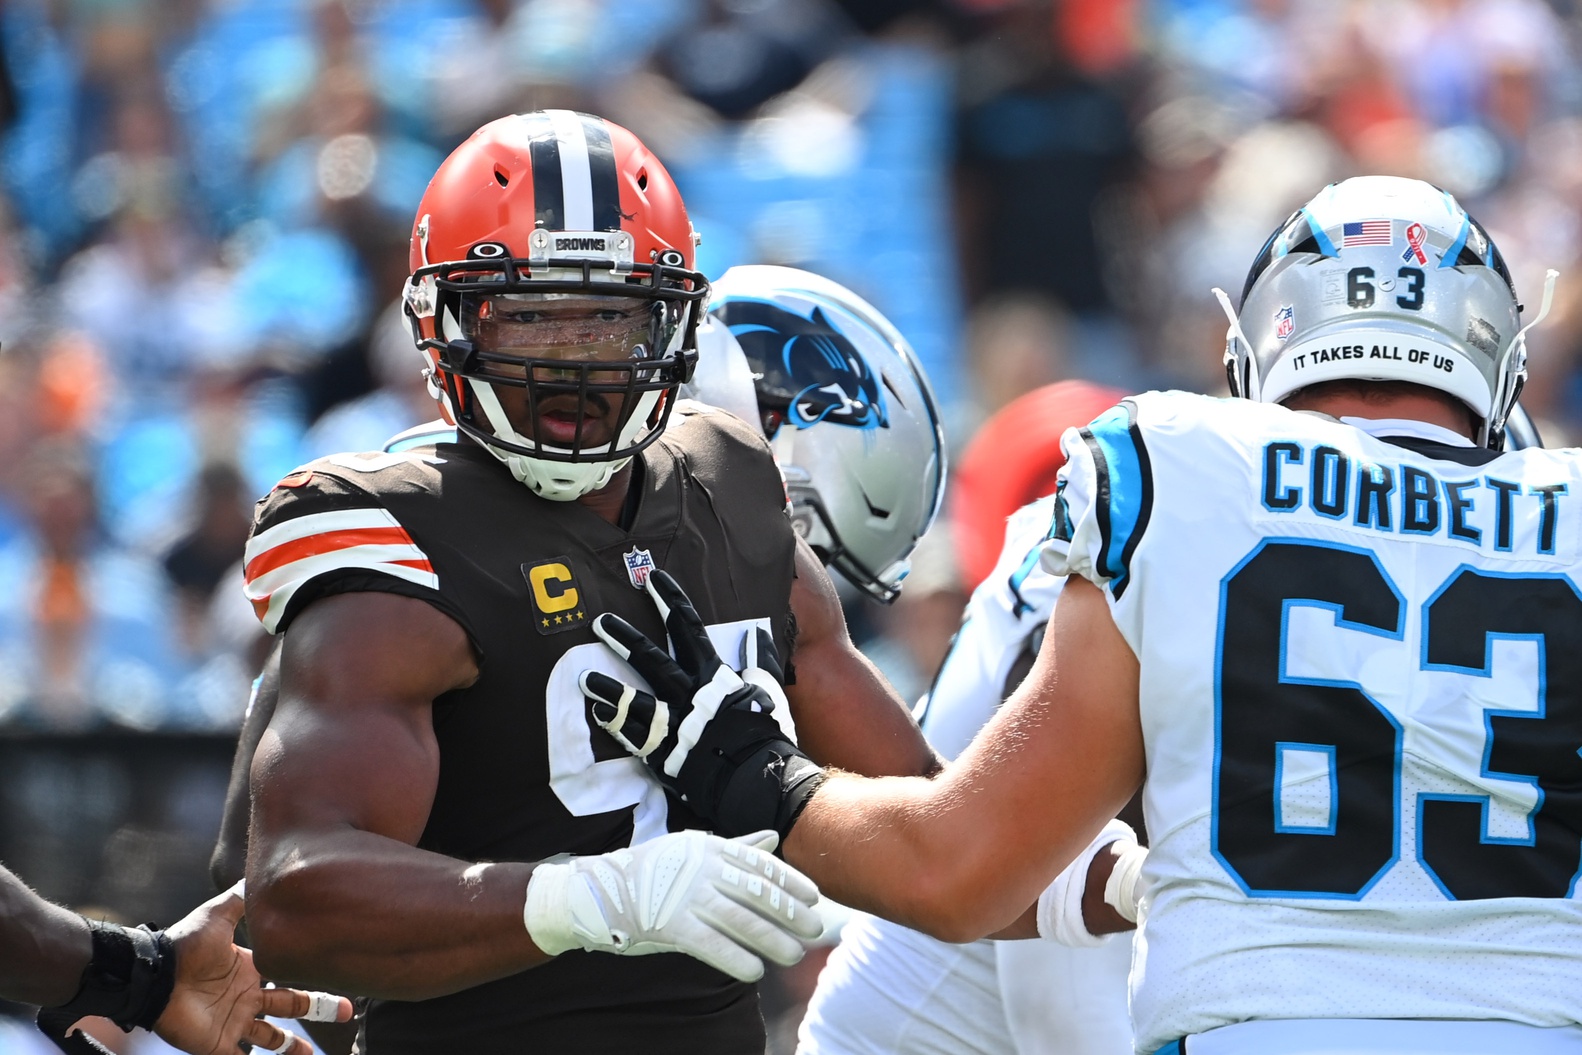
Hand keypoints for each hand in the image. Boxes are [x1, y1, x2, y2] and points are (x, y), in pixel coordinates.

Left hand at [154, 885, 351, 1054]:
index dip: (311, 979)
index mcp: (251, 971)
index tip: (338, 975)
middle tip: (348, 1013)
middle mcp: (247, 999)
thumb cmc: (186, 945)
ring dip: (292, 1048)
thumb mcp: (218, 915)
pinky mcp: (217, 1045)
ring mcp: (233, 1023)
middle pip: (290, 1007)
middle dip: (320, 1009)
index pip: (288, 977)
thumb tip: (262, 874)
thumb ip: (240, 899)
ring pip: (272, 1040)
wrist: (156, 976)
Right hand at [523, 829, 822, 981]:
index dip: (792, 882)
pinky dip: (736, 959)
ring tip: (793, 954)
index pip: (762, 865)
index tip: (814, 899)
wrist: (600, 891)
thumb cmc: (655, 872)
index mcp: (711, 848)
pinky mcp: (670, 925)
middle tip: (815, 930)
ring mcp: (686, 896)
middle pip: (758, 892)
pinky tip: (755, 972)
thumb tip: (773, 837)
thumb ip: (736, 848)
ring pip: (741, 920)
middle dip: (791, 913)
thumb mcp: (695, 850)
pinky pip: (711, 945)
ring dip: (773, 939)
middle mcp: (702, 868)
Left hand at [579, 569, 823, 837]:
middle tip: (601, 621)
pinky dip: (617, 725)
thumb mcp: (768, 691)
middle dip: (626, 638)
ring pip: (636, 702)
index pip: (689, 629)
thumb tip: (757, 633)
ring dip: (609, 688)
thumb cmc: (767, 734)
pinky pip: (634, 738)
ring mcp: (675, 726)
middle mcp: (690, 695)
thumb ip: (760, 661)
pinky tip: (599, 713)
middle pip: (653, 660)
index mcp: (715, 676)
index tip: (652, 578)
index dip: (670, 601)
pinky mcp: (665, 755)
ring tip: (584, 677)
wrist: (761, 780)